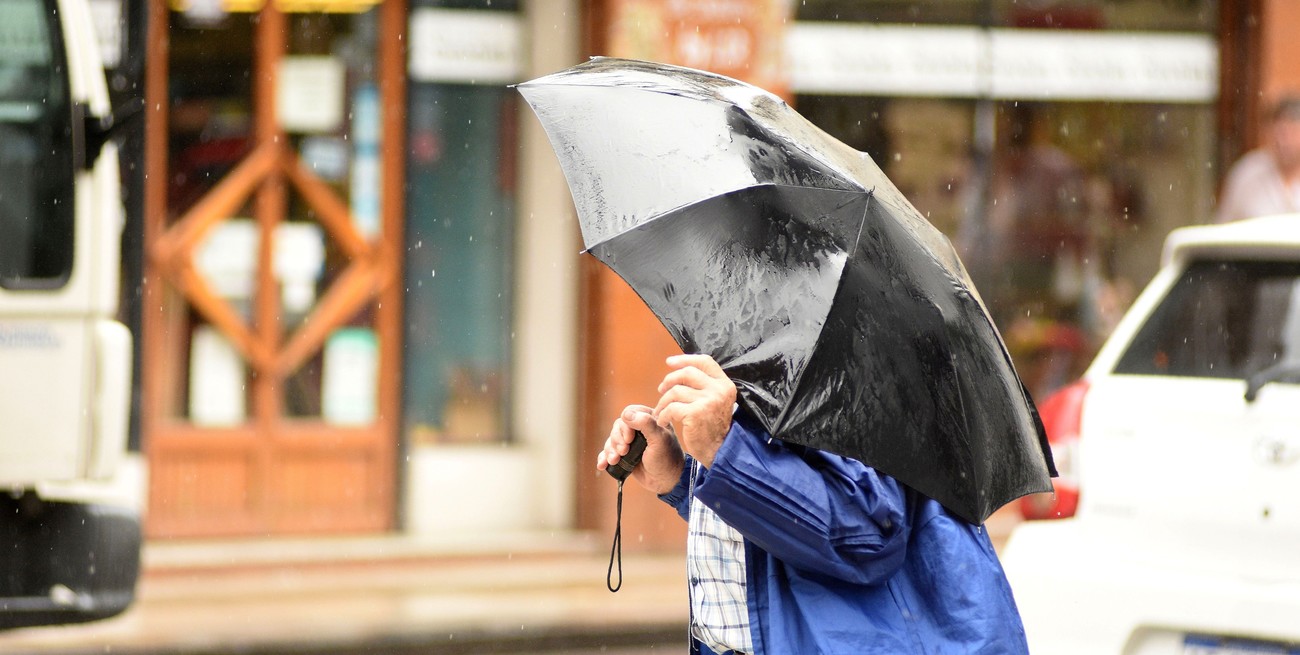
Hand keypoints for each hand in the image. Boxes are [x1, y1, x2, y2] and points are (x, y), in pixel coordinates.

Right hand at [596, 404, 685, 495]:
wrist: (666, 482)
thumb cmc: (667, 459)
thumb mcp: (660, 440)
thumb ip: (646, 424)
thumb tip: (625, 414)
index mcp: (650, 419)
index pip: (630, 412)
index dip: (626, 425)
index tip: (629, 439)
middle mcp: (639, 429)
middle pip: (618, 426)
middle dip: (617, 440)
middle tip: (623, 452)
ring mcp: (631, 442)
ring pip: (612, 439)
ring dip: (610, 450)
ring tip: (614, 461)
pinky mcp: (625, 455)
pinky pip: (609, 452)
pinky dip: (604, 458)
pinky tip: (602, 465)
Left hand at [654, 354, 736, 468]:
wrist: (719, 451)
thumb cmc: (713, 427)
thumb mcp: (716, 401)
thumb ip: (705, 385)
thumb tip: (681, 368)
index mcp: (725, 384)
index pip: (704, 361)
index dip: (685, 359)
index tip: (669, 362)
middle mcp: (718, 390)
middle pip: (687, 373)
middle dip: (669, 380)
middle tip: (661, 390)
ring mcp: (708, 401)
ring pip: (675, 391)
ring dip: (663, 402)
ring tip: (660, 412)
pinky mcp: (695, 414)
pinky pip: (671, 408)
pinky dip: (663, 415)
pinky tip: (662, 421)